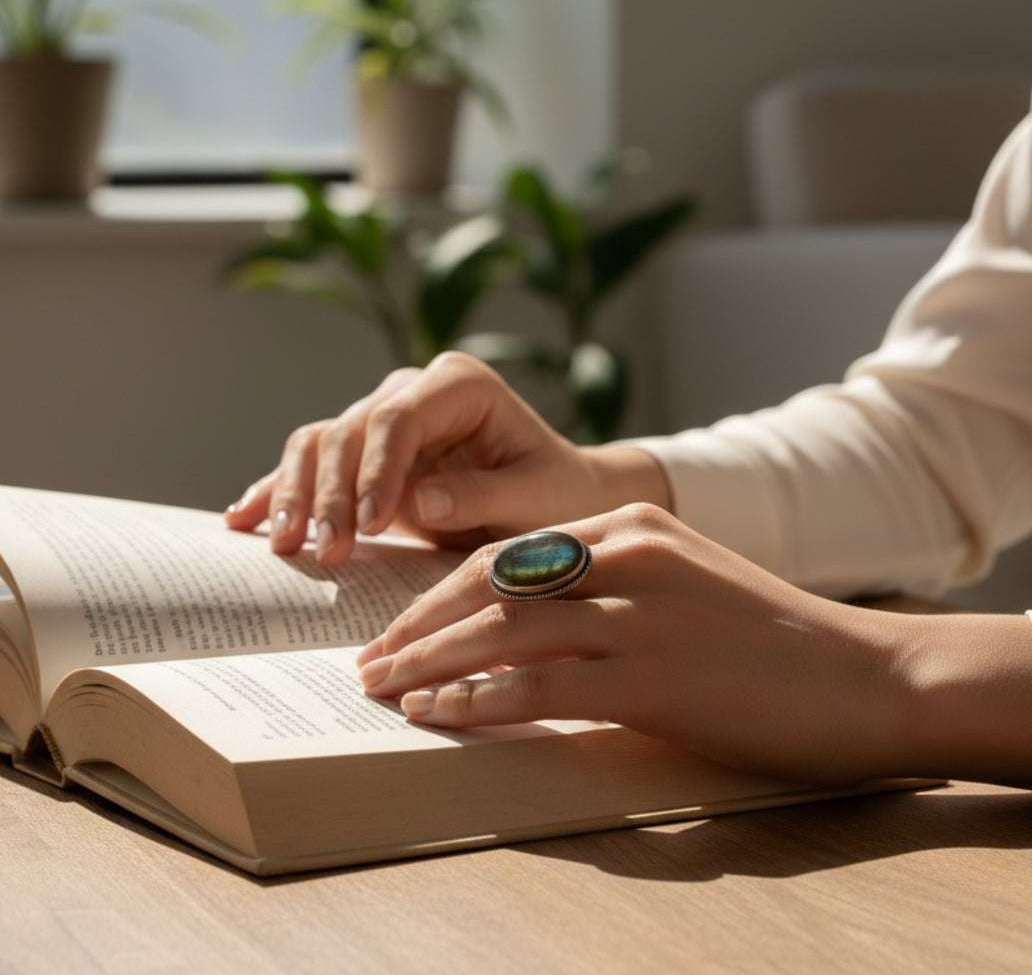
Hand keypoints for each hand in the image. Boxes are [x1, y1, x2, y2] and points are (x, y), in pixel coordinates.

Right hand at [224, 351, 668, 563]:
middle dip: (331, 494)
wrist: (554, 498)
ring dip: (296, 495)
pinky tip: (244, 520)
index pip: (399, 418)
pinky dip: (279, 490)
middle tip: (324, 553)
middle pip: (350, 431)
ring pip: (319, 442)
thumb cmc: (555, 496)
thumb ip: (483, 496)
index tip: (369, 525)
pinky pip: (311, 463)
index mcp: (459, 386)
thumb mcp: (537, 500)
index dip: (376, 469)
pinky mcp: (362, 453)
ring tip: (283, 547)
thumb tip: (419, 502)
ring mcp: (382, 418)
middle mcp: (412, 391)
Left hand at [356, 502, 914, 786]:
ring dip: (432, 664)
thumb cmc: (769, 637)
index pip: (507, 552)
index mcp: (630, 522)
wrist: (866, 675)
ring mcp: (637, 613)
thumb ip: (609, 587)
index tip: (402, 626)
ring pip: (503, 631)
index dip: (442, 592)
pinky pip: (540, 686)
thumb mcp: (683, 582)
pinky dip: (482, 701)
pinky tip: (442, 715)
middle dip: (420, 625)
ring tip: (385, 690)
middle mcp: (625, 554)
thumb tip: (524, 630)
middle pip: (490, 583)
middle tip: (371, 660)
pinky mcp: (651, 675)